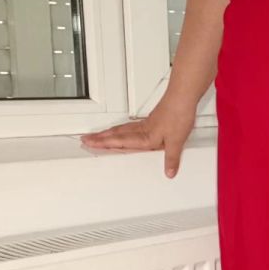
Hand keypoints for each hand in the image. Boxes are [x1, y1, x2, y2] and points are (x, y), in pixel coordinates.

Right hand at [80, 94, 196, 177]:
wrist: (183, 97)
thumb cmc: (178, 115)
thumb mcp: (177, 141)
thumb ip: (171, 159)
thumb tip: (168, 172)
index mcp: (144, 137)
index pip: (119, 141)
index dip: (103, 143)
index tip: (89, 143)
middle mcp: (142, 129)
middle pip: (116, 133)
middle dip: (99, 137)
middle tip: (86, 139)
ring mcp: (145, 124)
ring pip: (121, 129)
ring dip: (108, 133)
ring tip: (99, 136)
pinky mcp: (150, 119)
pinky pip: (130, 126)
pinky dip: (121, 129)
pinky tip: (123, 131)